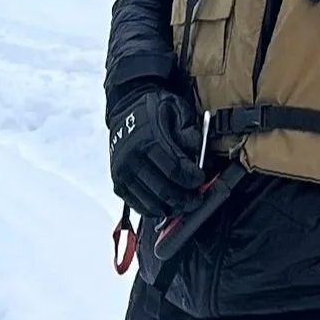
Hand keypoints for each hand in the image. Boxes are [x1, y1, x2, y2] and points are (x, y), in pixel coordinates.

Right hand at [108, 85, 205, 220]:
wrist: (125, 109)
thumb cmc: (153, 110)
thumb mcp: (176, 109)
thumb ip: (188, 130)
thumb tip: (199, 152)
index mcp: (148, 140)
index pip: (175, 169)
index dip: (192, 179)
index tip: (201, 180)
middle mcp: (132, 159)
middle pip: (165, 191)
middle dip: (186, 199)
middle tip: (197, 199)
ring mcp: (123, 174)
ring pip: (152, 203)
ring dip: (172, 208)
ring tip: (184, 205)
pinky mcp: (118, 184)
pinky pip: (138, 206)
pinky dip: (154, 210)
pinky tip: (166, 206)